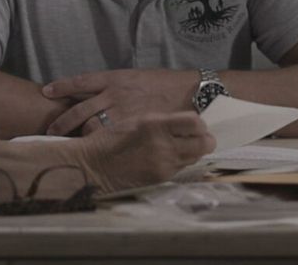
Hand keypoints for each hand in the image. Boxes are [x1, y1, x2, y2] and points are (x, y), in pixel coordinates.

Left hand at [42, 69, 198, 135]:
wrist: (189, 91)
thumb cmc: (162, 84)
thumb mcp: (134, 78)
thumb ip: (113, 87)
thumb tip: (93, 96)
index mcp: (114, 78)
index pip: (81, 81)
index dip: (61, 86)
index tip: (45, 91)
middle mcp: (114, 94)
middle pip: (79, 109)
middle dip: (62, 122)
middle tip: (50, 132)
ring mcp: (123, 111)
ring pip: (91, 125)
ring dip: (77, 136)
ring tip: (64, 146)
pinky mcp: (132, 126)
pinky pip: (109, 136)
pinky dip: (97, 143)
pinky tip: (89, 151)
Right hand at [75, 112, 214, 192]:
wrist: (93, 165)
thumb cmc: (112, 138)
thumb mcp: (138, 120)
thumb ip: (164, 121)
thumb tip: (190, 123)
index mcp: (156, 124)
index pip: (195, 123)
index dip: (199, 124)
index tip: (193, 124)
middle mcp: (163, 145)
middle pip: (204, 143)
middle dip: (203, 139)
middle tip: (195, 137)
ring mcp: (164, 164)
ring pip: (195, 157)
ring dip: (192, 151)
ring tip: (178, 146)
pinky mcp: (161, 178)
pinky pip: (181, 168)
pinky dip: (179, 161)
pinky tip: (167, 157)